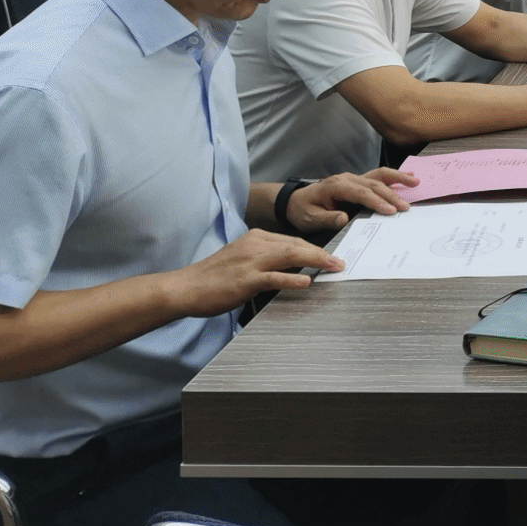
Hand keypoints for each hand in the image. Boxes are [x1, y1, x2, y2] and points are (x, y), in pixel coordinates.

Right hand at [167, 229, 340, 316]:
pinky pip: (273, 277)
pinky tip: (306, 281)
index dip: (314, 248)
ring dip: (316, 260)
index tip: (330, 255)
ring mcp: (250, 262)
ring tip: (334, 267)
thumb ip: (266, 259)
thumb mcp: (242, 259)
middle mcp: (255, 245)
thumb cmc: (213, 276)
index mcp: (255, 238)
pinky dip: (291, 278)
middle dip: (321, 253)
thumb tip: (292, 266)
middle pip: (296, 244)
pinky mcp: (245, 280)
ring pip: (290, 255)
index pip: (292, 240)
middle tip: (340, 262)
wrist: (186, 287)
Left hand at [285, 168, 416, 233]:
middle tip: (405, 207)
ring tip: (415, 182)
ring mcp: (353, 178)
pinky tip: (408, 177)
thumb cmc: (303, 211)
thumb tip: (343, 218)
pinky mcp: (357, 181)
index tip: (390, 210)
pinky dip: (393, 176)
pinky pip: (378, 176)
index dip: (376, 201)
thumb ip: (327, 219)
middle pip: (373, 184)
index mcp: (335, 186)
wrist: (295, 202)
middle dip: (391, 194)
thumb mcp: (311, 218)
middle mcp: (346, 179)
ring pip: (378, 175)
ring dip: (398, 178)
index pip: (360, 193)